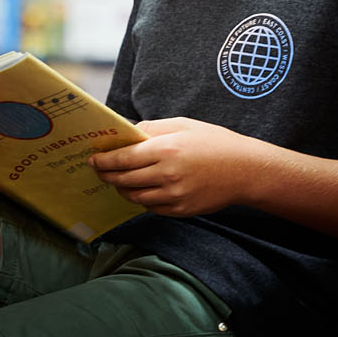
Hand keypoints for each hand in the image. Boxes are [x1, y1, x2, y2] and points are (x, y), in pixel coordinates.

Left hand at [89, 117, 272, 217]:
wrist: (245, 170)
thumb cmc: (214, 142)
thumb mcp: (182, 125)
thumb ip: (152, 129)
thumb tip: (126, 133)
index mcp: (167, 150)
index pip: (123, 159)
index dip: (103, 160)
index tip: (93, 159)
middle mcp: (168, 175)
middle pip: (124, 179)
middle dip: (107, 175)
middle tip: (99, 170)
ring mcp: (174, 196)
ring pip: (134, 196)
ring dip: (121, 188)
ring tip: (117, 180)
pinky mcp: (180, 210)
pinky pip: (151, 207)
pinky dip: (141, 198)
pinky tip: (140, 189)